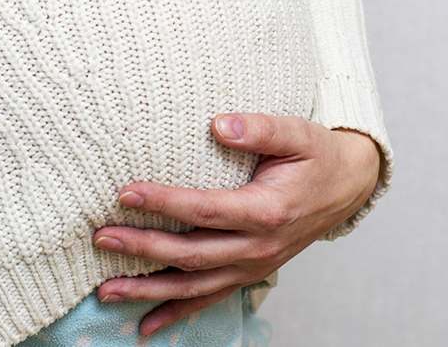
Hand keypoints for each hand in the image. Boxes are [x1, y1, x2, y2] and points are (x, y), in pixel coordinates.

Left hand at [92, 113, 380, 334]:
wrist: (347, 187)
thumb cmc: (317, 156)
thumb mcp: (297, 132)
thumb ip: (259, 128)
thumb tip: (219, 124)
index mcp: (266, 211)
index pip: (205, 209)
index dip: (164, 202)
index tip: (126, 193)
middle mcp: (258, 246)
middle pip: (191, 253)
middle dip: (142, 247)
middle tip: (101, 238)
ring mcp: (253, 266)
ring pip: (194, 286)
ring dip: (148, 289)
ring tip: (105, 289)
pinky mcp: (249, 273)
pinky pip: (209, 299)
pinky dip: (176, 313)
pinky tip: (144, 324)